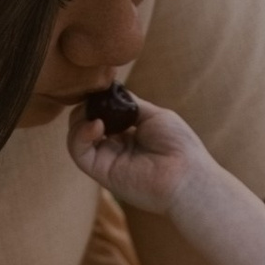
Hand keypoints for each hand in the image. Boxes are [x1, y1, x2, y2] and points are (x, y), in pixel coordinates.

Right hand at [66, 89, 204, 213]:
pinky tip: (97, 124)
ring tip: (94, 113)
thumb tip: (111, 91)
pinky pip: (79, 153)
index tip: (99, 88)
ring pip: (76, 137)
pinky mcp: (101, 172)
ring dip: (79, 119)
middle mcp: (116, 146)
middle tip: (93, 98)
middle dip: (85, 107)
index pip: (103, 113)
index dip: (97, 100)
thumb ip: (130, 104)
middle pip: (85, 123)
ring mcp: (107, 159)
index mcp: (130, 133)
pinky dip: (80, 135)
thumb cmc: (179, 145)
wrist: (187, 176)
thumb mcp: (154, 115)